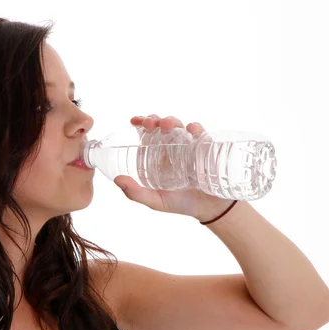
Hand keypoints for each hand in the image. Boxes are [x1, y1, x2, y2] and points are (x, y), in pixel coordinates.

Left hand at [113, 114, 234, 220]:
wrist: (211, 210)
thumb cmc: (182, 204)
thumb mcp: (157, 201)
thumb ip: (136, 194)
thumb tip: (117, 179)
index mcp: (159, 157)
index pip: (148, 134)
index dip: (142, 124)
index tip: (135, 120)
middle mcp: (173, 149)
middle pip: (162, 127)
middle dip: (155, 120)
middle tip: (151, 123)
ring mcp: (190, 147)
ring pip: (180, 127)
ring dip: (172, 121)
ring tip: (167, 124)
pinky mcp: (207, 148)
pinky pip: (202, 134)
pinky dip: (197, 128)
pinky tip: (192, 129)